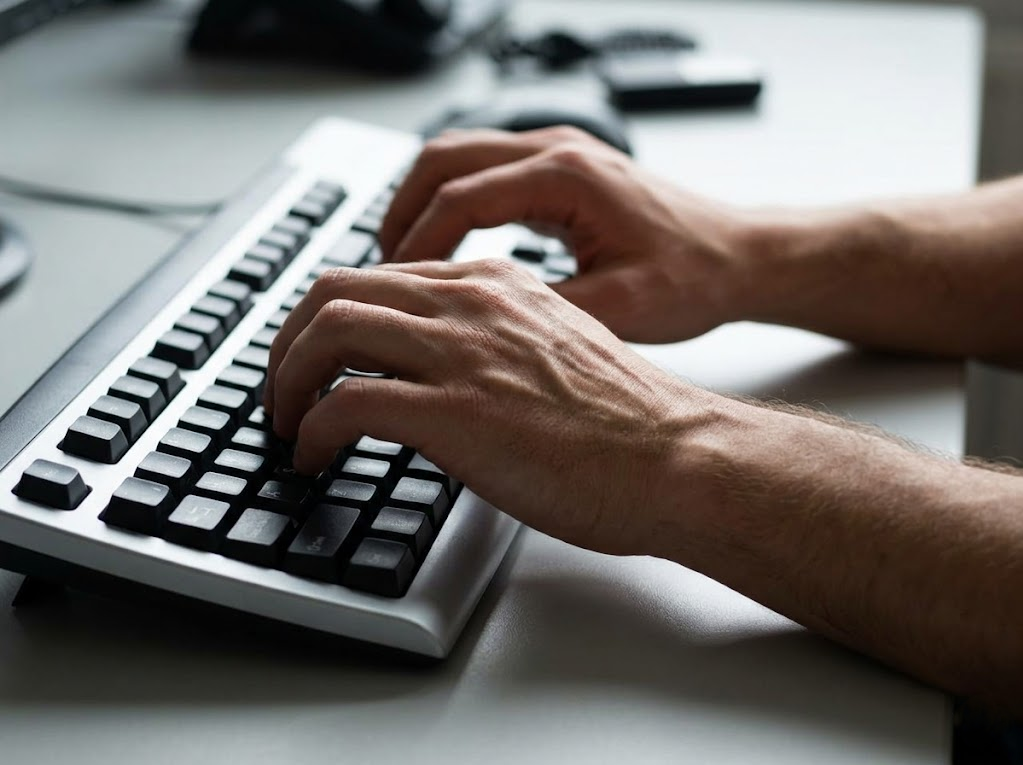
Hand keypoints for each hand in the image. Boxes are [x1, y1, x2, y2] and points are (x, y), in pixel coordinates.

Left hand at [264, 259, 701, 555]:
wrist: (675, 454)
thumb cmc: (628, 418)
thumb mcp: (555, 346)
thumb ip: (496, 339)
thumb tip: (446, 370)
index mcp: (495, 283)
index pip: (380, 276)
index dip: (330, 316)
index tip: (318, 356)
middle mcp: (471, 303)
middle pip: (334, 289)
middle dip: (289, 340)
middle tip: (282, 386)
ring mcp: (461, 353)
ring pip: (327, 331)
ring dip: (287, 379)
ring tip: (286, 421)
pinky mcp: (454, 412)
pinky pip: (345, 405)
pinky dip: (312, 431)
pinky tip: (314, 457)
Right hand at [378, 127, 754, 343]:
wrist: (740, 258)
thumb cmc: (694, 278)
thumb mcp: (619, 309)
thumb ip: (541, 310)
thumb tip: (469, 327)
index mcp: (569, 176)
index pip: (459, 196)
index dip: (414, 244)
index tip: (391, 289)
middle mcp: (559, 150)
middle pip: (442, 158)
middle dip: (400, 212)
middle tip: (380, 272)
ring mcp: (559, 153)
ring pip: (457, 157)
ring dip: (420, 204)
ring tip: (400, 264)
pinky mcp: (561, 169)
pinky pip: (484, 172)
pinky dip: (451, 204)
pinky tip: (444, 250)